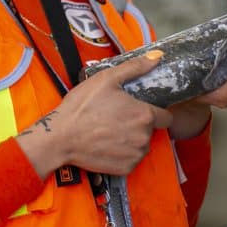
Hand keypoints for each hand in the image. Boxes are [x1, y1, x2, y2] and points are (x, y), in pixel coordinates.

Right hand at [16, 52, 170, 179]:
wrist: (60, 137)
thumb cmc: (82, 106)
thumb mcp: (106, 79)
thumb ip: (135, 67)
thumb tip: (158, 56)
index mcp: (145, 115)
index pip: (166, 117)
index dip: (153, 112)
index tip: (136, 110)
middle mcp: (145, 138)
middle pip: (151, 131)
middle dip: (138, 125)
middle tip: (116, 118)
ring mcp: (135, 156)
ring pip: (141, 146)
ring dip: (131, 140)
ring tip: (109, 131)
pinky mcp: (125, 169)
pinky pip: (131, 160)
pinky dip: (122, 154)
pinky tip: (106, 145)